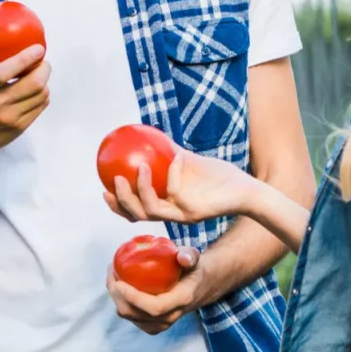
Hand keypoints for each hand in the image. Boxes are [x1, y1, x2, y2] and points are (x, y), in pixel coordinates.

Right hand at [0, 7, 50, 157]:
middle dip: (44, 69)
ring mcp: (10, 118)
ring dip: (44, 82)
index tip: (38, 48)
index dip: (27, 58)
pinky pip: (40, 108)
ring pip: (41, 96)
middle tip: (43, 60)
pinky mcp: (18, 129)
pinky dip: (42, 96)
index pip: (7, 72)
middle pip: (34, 84)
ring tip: (40, 73)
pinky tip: (37, 89)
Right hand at [104, 149, 256, 223]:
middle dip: (122, 201)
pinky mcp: (196, 212)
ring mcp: (183, 215)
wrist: (246, 189)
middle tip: (113, 180)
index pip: (136, 212)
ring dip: (141, 189)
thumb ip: (169, 153)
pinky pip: (177, 190)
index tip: (104, 188)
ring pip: (152, 210)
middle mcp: (172, 214)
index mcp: (168, 206)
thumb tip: (149, 135)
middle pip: (137, 215)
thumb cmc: (219, 176)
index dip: (118, 205)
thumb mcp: (190, 162)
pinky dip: (174, 172)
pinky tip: (177, 158)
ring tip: (138, 168)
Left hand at [107, 245, 205, 334]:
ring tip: (112, 274)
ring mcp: (161, 323)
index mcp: (181, 300)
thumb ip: (189, 256)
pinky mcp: (152, 324)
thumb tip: (182, 257)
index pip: (154, 307)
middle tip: (111, 271)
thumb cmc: (193, 269)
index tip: (119, 282)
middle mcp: (170, 316)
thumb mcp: (195, 259)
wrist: (200, 287)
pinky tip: (118, 285)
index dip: (134, 298)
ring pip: (130, 316)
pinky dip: (120, 301)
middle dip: (117, 295)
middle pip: (136, 313)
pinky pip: (131, 316)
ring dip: (116, 297)